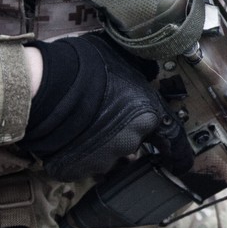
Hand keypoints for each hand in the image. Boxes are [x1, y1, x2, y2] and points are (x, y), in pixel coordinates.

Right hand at [20, 34, 164, 181]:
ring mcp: (101, 159)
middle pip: (133, 144)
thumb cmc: (85, 64)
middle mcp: (129, 142)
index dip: (178, 154)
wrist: (46, 84)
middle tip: (106, 116)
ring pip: (107, 156)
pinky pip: (81, 164)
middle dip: (124, 134)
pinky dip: (77, 154)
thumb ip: (141, 71)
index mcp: (147, 116)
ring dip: (101, 145)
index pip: (173, 143)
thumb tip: (149, 69)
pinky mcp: (75, 169)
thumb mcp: (124, 57)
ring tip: (83, 124)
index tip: (180, 164)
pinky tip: (67, 137)